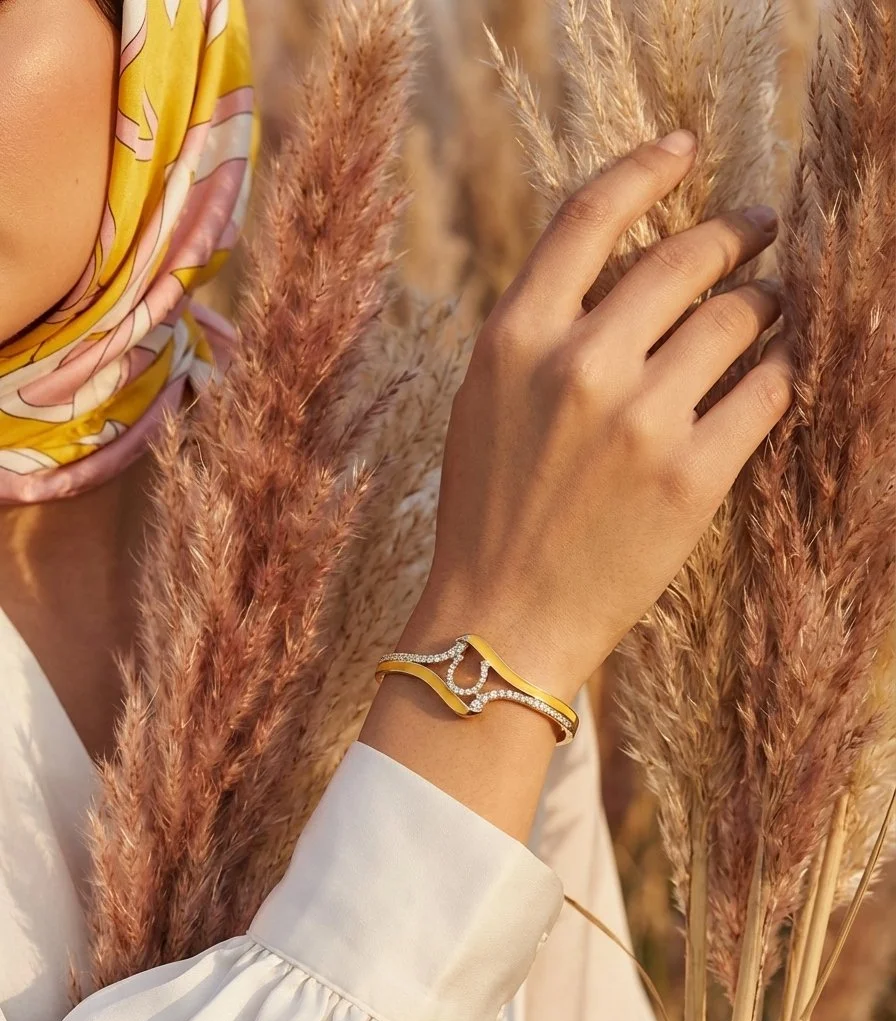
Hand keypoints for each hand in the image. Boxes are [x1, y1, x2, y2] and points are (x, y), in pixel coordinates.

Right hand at [409, 129, 791, 700]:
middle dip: (736, 233)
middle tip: (762, 228)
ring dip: (768, 302)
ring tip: (774, 306)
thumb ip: (542, 332)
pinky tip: (780, 371)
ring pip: (739, 318)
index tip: (685, 151)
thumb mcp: (486, 403)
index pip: (590, 217)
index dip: (646, 170)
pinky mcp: (691, 475)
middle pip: (685, 259)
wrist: (500, 620)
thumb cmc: (488, 514)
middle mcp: (578, 364)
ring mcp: (639, 419)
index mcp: (515, 338)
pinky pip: (766, 392)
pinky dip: (781, 372)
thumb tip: (620, 274)